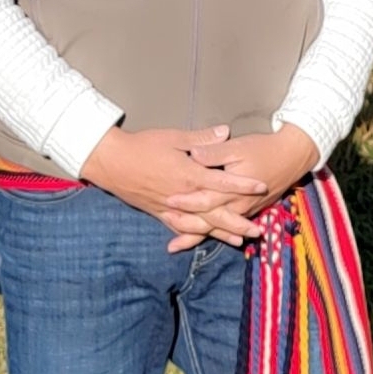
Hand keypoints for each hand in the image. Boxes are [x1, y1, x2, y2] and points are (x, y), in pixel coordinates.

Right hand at [80, 124, 267, 245]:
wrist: (111, 162)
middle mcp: (183, 196)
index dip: (243, 185)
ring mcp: (171, 208)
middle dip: (238, 222)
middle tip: (258, 231)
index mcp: (189, 175)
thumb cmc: (142, 146)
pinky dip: (194, 236)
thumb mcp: (174, 137)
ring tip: (240, 241)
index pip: (223, 181)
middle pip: (216, 212)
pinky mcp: (159, 213)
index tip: (261, 187)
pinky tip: (204, 241)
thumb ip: (201, 139)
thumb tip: (225, 131)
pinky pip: (180, 228)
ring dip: (221, 234)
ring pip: (201, 225)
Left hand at [163, 123, 318, 251]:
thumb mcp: (237, 146)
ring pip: (218, 229)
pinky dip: (212, 235)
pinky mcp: (249, 211)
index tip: (166, 202)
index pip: (205, 199)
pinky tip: (199, 238)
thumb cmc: (263, 148)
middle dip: (187, 229)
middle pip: (209, 222)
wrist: (291, 156)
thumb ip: (214, 151)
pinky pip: (228, 227)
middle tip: (166, 237)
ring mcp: (245, 210)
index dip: (185, 202)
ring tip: (176, 245)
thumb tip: (193, 154)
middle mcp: (238, 204)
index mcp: (231, 188)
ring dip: (197, 237)